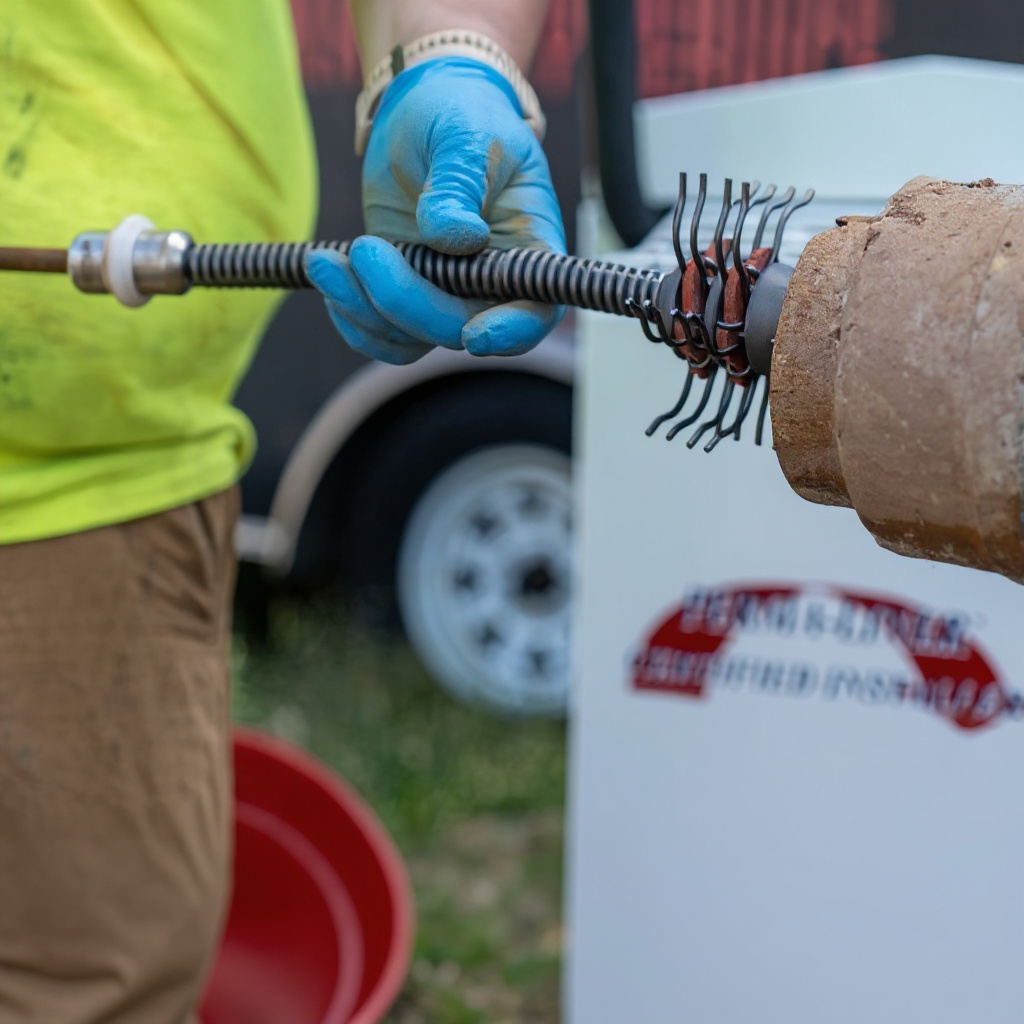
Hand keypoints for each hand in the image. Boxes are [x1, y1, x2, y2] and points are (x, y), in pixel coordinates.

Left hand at [305, 57, 565, 364]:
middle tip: (364, 250)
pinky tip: (330, 274)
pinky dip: (351, 313)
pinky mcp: (406, 291)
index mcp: (528, 249)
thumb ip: (459, 185)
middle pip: (457, 327)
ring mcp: (447, 293)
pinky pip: (379, 330)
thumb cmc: (462, 115)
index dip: (511, 331)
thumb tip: (454, 237)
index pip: (536, 311)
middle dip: (405, 301)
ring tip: (326, 261)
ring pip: (412, 338)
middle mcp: (492, 284)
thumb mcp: (466, 136)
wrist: (425, 110)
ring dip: (365, 310)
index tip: (474, 335)